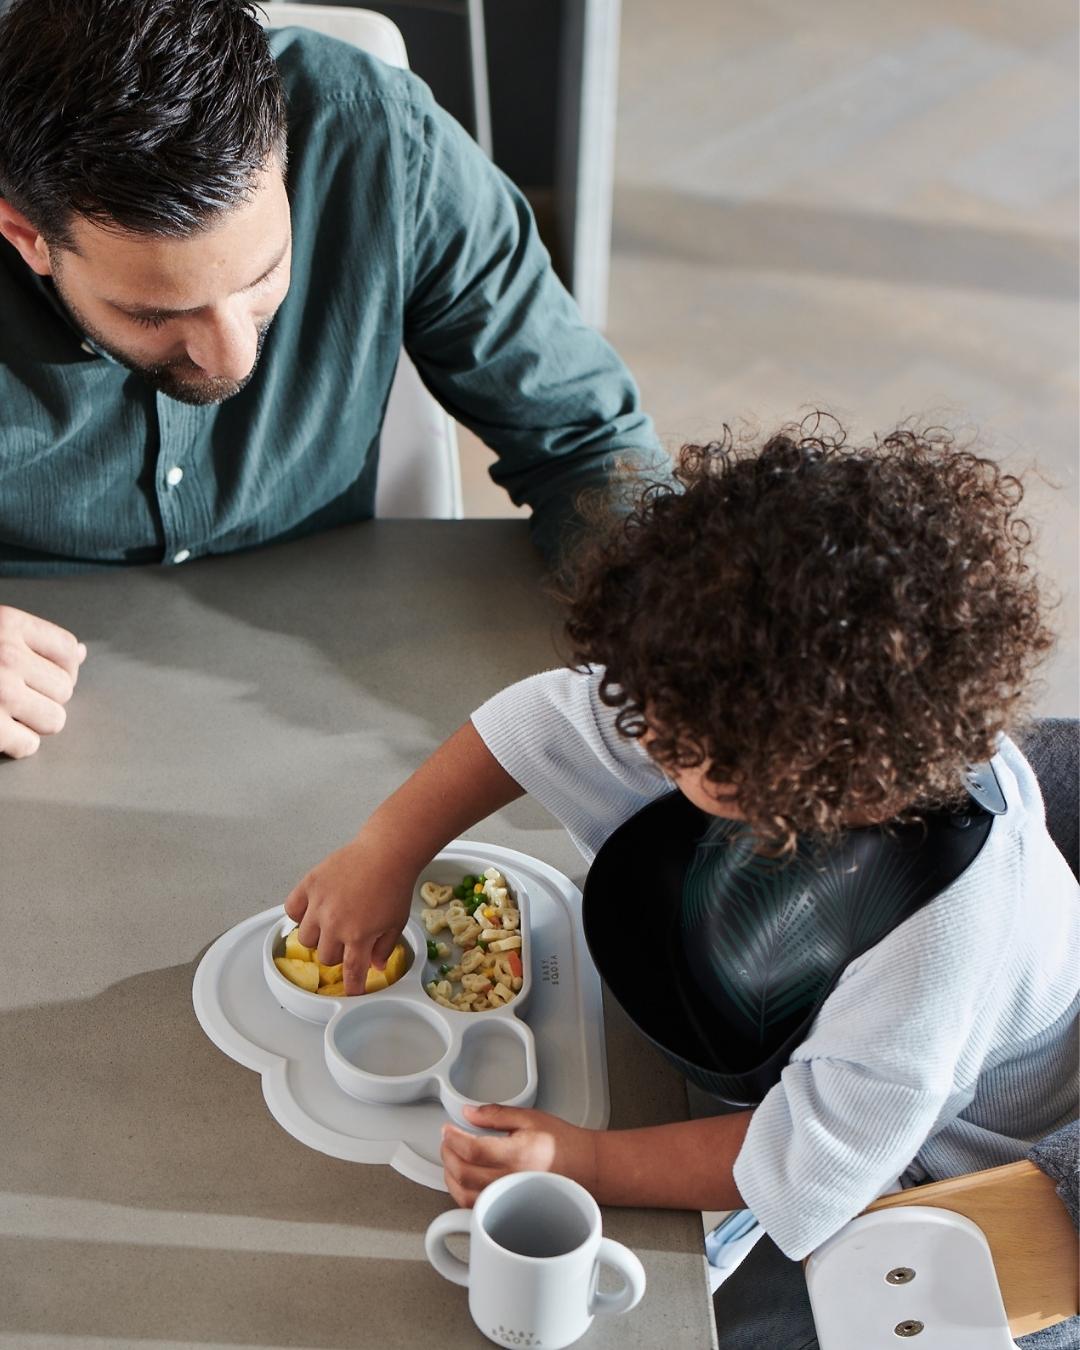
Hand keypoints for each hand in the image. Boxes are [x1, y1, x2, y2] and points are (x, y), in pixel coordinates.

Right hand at [0, 605, 85, 758]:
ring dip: (35, 722)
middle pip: (65, 688)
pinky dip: (16, 745)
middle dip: (44, 697)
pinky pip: (28, 745)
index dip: (64, 669)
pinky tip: (0, 732)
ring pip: (54, 719)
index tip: (47, 676)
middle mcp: (7, 656)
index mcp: (8, 624)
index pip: (68, 650)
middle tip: (15, 695)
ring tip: (8, 713)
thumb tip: (82, 654)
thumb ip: (32, 640)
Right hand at [283, 829, 417, 993]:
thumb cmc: (395, 885)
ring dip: (318, 937)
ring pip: (306, 938)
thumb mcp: (397, 923)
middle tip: (346, 941)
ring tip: (330, 924)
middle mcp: (334, 923)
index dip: (351, 986)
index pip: (350, 972)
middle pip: (325, 957)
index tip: (351, 991)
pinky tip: (311, 910)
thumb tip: (375, 966)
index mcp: (358, 936)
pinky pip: (292, 909)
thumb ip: (384, 948)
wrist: (387, 852)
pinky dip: (299, 914)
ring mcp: (319, 904)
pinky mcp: (310, 885)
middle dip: (337, 954)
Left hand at [441, 1104, 598, 1206]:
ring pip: (465, 1196)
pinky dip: (461, 1192)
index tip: (447, 1129)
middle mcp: (511, 1180)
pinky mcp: (507, 1208)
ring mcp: (508, 1198)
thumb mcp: (528, 1117)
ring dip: (450, 1176)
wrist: (582, 1166)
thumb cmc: (560, 1143)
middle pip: (464, 1173)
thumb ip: (495, 1114)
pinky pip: (475, 1207)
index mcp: (517, 1155)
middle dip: (448, 1154)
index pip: (473, 1149)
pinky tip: (462, 1178)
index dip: (453, 1138)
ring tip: (451, 1158)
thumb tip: (468, 1113)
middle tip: (447, 1140)